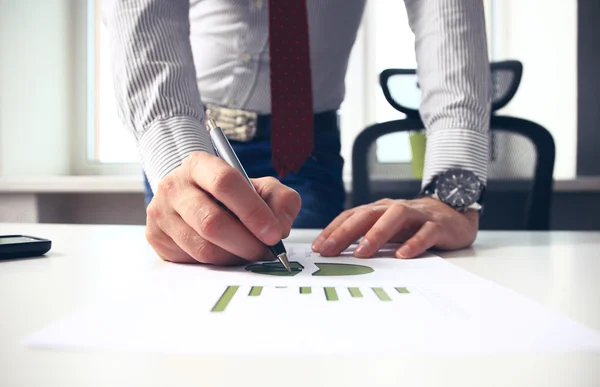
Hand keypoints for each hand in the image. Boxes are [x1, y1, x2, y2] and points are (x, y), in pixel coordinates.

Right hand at [145, 152, 300, 264]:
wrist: (193, 198)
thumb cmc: (231, 194)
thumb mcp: (260, 188)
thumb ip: (280, 200)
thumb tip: (280, 226)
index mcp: (199, 164)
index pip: (225, 182)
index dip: (252, 210)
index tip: (273, 233)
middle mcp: (174, 185)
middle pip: (211, 221)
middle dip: (246, 242)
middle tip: (265, 252)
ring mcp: (161, 213)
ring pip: (202, 247)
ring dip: (234, 257)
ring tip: (249, 253)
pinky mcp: (156, 237)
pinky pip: (191, 260)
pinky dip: (217, 264)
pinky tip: (228, 255)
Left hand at [312, 197, 477, 258]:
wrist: (454, 214)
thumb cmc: (413, 225)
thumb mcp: (387, 229)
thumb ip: (366, 237)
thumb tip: (337, 254)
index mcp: (379, 210)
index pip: (351, 215)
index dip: (333, 229)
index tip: (318, 247)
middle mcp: (394, 208)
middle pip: (367, 215)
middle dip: (346, 232)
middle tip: (330, 250)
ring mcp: (417, 215)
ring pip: (395, 217)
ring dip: (376, 234)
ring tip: (362, 252)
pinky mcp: (438, 225)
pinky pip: (425, 232)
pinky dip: (414, 243)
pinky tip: (403, 255)